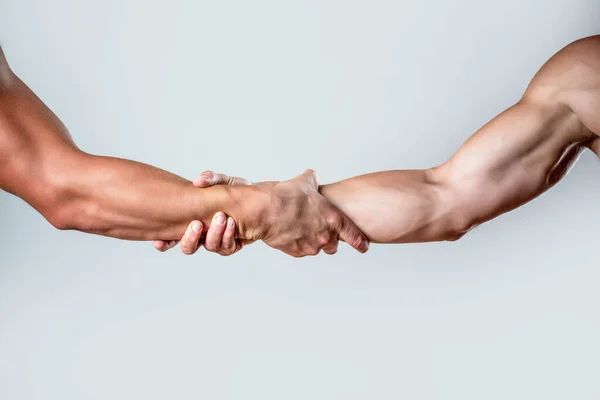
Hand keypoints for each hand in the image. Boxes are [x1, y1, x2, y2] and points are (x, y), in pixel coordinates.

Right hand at [152, 171, 251, 255]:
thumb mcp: (223, 181)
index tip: (159, 241)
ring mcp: (218, 240)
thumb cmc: (235, 190)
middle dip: (190, 238)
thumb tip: (198, 181)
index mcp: (193, 219)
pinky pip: (227, 248)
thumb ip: (211, 178)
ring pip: (209, 247)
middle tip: (197, 224)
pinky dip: (229, 236)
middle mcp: (203, 233)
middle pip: (188, 247)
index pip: (172, 235)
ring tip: (222, 218)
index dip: (164, 242)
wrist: (258, 199)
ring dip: (214, 234)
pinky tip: (232, 224)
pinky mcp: (233, 244)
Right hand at [252, 169, 369, 256]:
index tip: (363, 247)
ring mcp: (310, 246)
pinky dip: (296, 243)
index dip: (359, 242)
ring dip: (311, 240)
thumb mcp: (304, 181)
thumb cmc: (286, 196)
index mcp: (333, 219)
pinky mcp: (296, 252)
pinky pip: (300, 250)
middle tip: (319, 230)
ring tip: (299, 227)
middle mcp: (325, 235)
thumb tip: (311, 176)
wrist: (265, 210)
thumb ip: (312, 180)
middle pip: (333, 245)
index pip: (353, 235)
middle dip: (328, 239)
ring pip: (315, 248)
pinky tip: (288, 231)